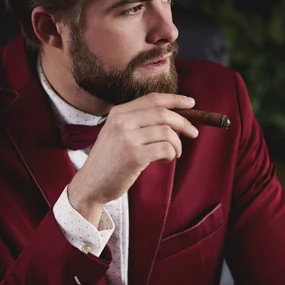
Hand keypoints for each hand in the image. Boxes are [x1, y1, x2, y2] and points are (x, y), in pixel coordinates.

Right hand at [68, 93, 197, 224]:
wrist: (91, 185)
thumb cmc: (109, 162)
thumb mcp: (116, 134)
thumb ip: (138, 123)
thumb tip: (174, 118)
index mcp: (118, 113)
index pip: (152, 99)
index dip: (175, 100)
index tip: (191, 103)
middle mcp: (122, 122)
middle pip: (163, 113)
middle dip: (184, 122)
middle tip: (193, 133)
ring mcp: (127, 138)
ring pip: (168, 132)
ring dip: (177, 144)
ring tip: (174, 153)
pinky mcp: (134, 156)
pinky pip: (165, 148)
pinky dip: (171, 154)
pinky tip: (165, 159)